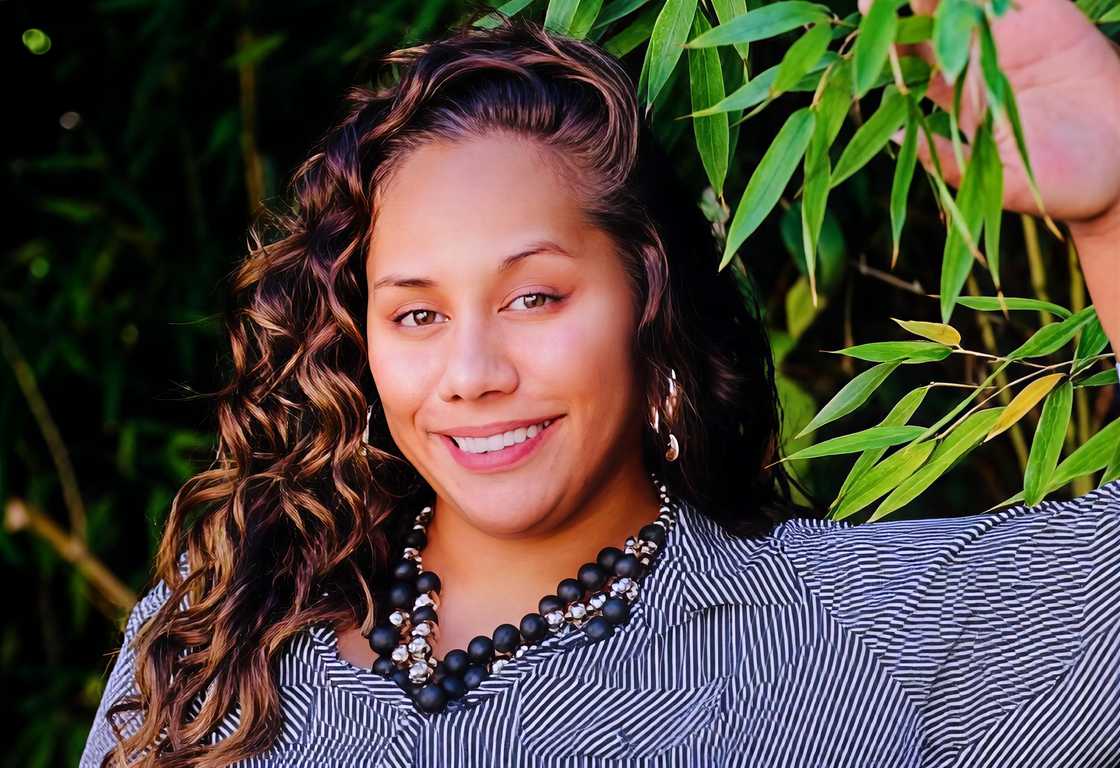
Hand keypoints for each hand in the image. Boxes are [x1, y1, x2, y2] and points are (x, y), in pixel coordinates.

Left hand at [861, 0, 1119, 233]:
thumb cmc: (1058, 184)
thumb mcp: (995, 179)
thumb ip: (946, 158)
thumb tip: (893, 137)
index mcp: (956, 97)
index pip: (909, 63)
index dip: (884, 45)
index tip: (862, 31)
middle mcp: (977, 61)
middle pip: (928, 21)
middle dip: (900, 4)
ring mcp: (1013, 35)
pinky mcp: (1051, 15)